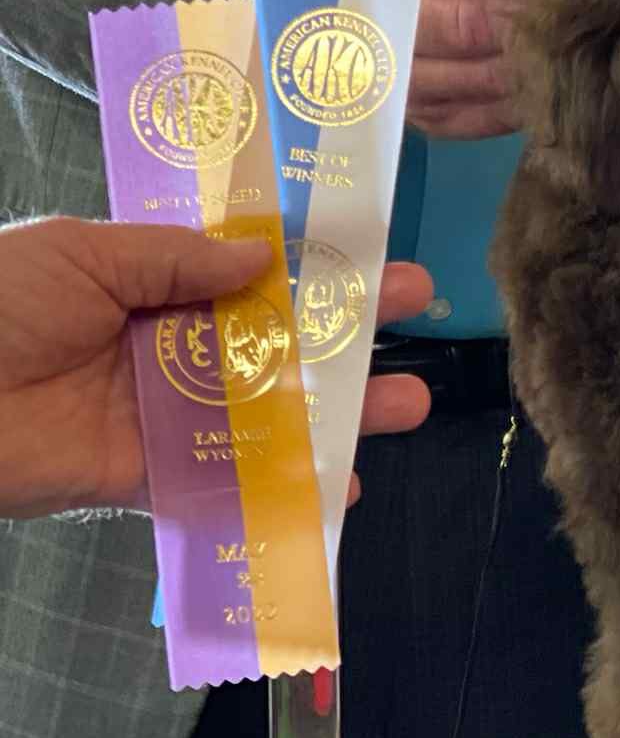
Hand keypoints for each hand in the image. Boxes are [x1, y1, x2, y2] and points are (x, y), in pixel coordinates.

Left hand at [0, 218, 432, 519]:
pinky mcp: (148, 475)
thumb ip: (173, 258)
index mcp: (148, 282)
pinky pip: (227, 482)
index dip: (312, 261)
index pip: (247, 269)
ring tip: (407, 402)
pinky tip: (342, 485)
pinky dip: (286, 489)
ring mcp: (163, 412)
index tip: (376, 249)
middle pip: (275, 337)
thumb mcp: (81, 253)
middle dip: (349, 327)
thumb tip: (260, 258)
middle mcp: (166, 345)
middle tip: (420, 309)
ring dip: (339, 409)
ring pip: (268, 409)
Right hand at [332, 0, 575, 139]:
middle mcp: (366, 12)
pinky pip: (480, 115)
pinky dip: (524, 97)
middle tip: (579, 6)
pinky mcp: (418, 115)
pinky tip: (555, 75)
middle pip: (457, 22)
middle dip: (527, 14)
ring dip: (531, 59)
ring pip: (472, 75)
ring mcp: (388, 74)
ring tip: (575, 40)